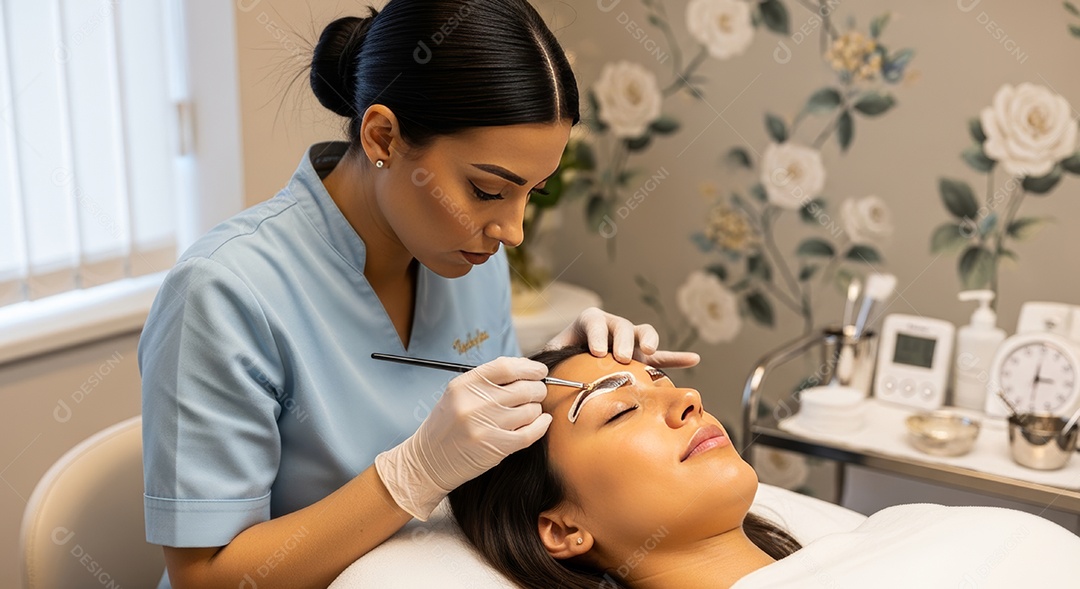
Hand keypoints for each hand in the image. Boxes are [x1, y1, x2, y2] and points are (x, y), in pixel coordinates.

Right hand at [374, 357, 550, 519]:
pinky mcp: (495, 448)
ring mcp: (485, 426)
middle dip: (537, 389)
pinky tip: (542, 422)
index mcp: (464, 385)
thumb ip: (488, 381)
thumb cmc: (447, 426)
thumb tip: (527, 370)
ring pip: (531, 410)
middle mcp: (474, 403)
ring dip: (536, 409)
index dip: (529, 367)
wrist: (428, 462)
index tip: (539, 370)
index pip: (506, 367)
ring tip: (529, 411)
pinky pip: (531, 433)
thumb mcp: (458, 394)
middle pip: (524, 388)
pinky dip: (542, 425)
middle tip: (537, 392)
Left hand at [545, 307, 699, 367]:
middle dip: (622, 341)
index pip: (594, 322)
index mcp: (589, 321)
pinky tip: (694, 359)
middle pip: (622, 326)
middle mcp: (613, 325)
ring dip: (649, 341)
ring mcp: (631, 339)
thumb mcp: (555, 353)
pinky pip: (663, 355)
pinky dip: (677, 358)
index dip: (597, 335)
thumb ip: (549, 356)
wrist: (575, 360)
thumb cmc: (563, 356)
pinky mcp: (643, 354)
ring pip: (643, 333)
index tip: (597, 352)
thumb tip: (535, 370)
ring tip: (649, 351)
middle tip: (620, 358)